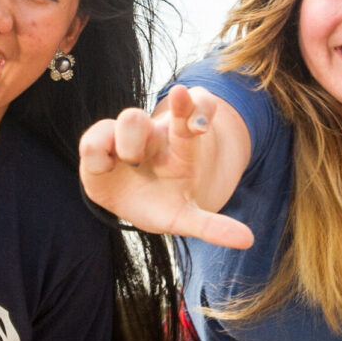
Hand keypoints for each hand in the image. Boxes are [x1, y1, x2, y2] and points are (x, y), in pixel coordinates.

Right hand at [79, 85, 254, 248]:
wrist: (133, 201)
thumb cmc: (163, 204)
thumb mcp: (186, 217)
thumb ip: (212, 226)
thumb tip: (248, 241)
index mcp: (181, 146)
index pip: (191, 116)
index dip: (193, 107)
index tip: (188, 99)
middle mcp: (153, 135)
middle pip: (158, 112)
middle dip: (151, 119)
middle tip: (158, 130)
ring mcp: (124, 136)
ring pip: (129, 120)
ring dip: (127, 143)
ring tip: (128, 162)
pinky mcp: (97, 146)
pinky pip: (92, 141)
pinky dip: (96, 153)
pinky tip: (105, 167)